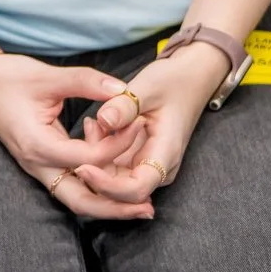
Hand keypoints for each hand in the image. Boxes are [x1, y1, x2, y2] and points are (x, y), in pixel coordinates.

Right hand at [0, 51, 156, 220]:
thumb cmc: (8, 78)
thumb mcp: (47, 76)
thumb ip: (86, 82)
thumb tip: (124, 90)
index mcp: (37, 145)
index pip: (88, 158)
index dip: (117, 145)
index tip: (139, 127)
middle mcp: (36, 164)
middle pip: (80, 201)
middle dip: (115, 208)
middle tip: (148, 209)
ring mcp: (37, 168)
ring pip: (75, 198)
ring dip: (107, 203)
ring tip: (139, 206)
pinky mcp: (41, 164)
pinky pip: (70, 184)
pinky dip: (94, 187)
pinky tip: (116, 181)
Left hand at [72, 44, 231, 209]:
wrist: (188, 80)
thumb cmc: (171, 82)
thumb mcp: (148, 87)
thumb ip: (126, 105)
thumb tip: (103, 120)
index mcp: (165, 154)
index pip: (136, 190)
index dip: (107, 186)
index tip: (82, 167)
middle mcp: (156, 168)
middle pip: (119, 191)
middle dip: (95, 169)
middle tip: (89, 128)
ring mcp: (145, 166)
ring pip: (112, 180)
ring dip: (95, 158)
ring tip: (92, 122)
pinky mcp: (136, 160)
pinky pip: (111, 166)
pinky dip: (98, 150)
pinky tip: (95, 125)